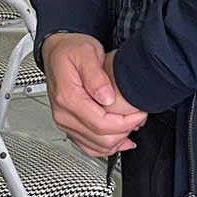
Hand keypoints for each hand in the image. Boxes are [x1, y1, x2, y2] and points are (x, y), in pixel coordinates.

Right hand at [44, 32, 146, 159]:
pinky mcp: (69, 125)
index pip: (101, 124)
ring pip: (95, 147)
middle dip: (125, 132)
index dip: (125, 123)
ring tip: (132, 127)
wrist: (57, 51)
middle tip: (139, 118)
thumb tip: (107, 98)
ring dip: (117, 142)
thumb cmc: (71, 50)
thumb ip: (97, 76)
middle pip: (100, 139)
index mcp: (67, 98)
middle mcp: (63, 114)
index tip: (139, 114)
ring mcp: (65, 122)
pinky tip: (120, 140)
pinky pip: (88, 146)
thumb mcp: (87, 53)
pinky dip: (106, 147)